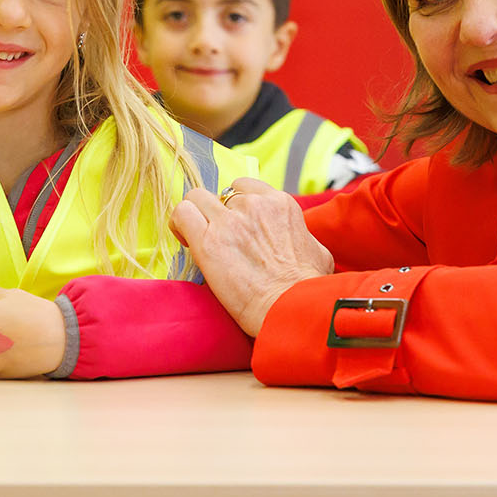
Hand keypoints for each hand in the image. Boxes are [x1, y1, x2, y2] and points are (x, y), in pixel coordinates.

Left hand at [170, 178, 333, 336]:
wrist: (292, 308)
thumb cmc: (308, 288)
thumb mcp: (318, 252)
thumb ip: (301, 237)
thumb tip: (300, 242)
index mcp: (279, 204)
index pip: (245, 187)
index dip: (236, 205)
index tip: (236, 224)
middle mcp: (253, 206)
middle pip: (221, 194)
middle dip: (218, 213)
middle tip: (219, 237)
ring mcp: (229, 221)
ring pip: (197, 197)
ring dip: (196, 215)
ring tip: (198, 238)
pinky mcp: (208, 242)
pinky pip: (182, 214)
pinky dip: (179, 224)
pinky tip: (186, 240)